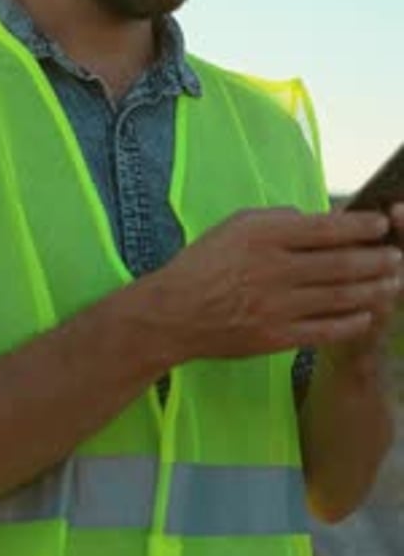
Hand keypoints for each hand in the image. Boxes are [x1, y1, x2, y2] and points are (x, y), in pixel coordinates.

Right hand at [165, 207, 402, 361]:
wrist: (174, 312)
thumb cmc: (205, 262)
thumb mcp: (236, 225)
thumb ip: (278, 218)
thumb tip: (319, 220)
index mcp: (263, 236)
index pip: (323, 229)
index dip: (359, 227)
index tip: (382, 225)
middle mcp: (274, 269)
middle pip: (339, 265)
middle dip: (377, 260)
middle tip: (400, 258)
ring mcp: (276, 306)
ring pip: (338, 297)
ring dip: (373, 290)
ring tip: (395, 283)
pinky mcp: (275, 337)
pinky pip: (323, 330)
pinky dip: (350, 322)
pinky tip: (368, 314)